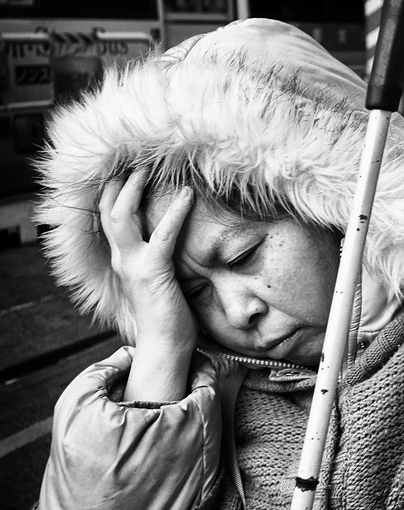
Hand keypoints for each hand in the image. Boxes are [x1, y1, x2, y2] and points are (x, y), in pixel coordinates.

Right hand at [100, 170, 195, 399]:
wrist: (166, 348)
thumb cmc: (169, 317)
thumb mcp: (160, 281)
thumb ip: (157, 260)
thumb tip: (171, 243)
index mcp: (123, 261)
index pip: (110, 219)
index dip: (114, 192)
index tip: (126, 170)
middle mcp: (122, 260)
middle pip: (109, 211)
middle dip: (119, 183)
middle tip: (136, 161)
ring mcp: (134, 266)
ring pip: (123, 216)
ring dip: (135, 189)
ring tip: (151, 169)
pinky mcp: (153, 273)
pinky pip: (162, 235)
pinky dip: (175, 212)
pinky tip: (189, 195)